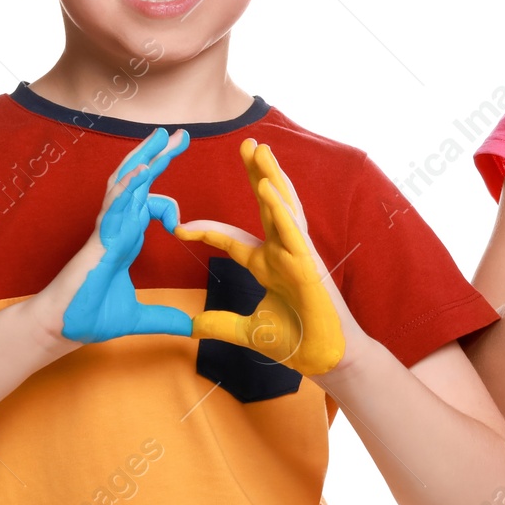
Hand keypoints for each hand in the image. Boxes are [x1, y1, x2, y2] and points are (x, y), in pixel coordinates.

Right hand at [58, 129, 194, 342]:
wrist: (62, 329)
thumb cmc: (89, 317)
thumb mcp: (139, 318)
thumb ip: (166, 318)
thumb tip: (192, 328)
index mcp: (125, 237)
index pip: (148, 204)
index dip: (169, 208)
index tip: (180, 229)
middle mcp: (115, 227)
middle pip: (136, 182)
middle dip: (156, 155)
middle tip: (179, 134)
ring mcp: (106, 231)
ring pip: (125, 185)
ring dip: (144, 158)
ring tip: (163, 136)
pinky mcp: (99, 241)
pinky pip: (114, 206)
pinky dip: (129, 186)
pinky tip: (143, 170)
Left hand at [172, 138, 345, 375]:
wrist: (325, 360)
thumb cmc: (295, 341)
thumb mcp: (247, 331)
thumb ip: (221, 324)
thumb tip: (192, 326)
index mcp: (267, 264)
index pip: (232, 239)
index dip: (206, 231)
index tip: (179, 227)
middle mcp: (282, 252)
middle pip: (266, 205)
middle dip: (256, 174)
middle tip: (245, 144)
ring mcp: (297, 255)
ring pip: (283, 208)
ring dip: (271, 176)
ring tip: (259, 149)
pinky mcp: (309, 265)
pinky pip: (293, 231)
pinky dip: (281, 208)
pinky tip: (269, 187)